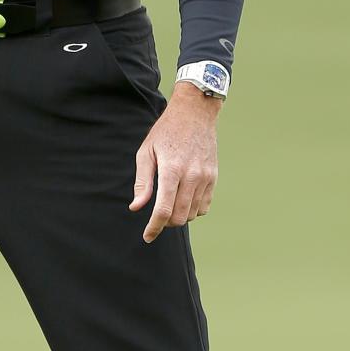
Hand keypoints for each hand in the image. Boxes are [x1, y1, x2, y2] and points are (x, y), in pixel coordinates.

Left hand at [128, 82, 220, 242]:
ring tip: (170, 203)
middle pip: (179, 217)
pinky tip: (184, 198)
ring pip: (192, 214)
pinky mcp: (213, 177)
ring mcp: (205, 177)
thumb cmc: (166, 131)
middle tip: (157, 215)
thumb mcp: (147, 151)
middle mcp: (191, 175)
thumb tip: (136, 207)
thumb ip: (142, 181)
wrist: (194, 113)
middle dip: (166, 222)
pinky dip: (193, 209)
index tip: (147, 236)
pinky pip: (204, 206)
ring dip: (179, 216)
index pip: (164, 209)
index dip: (154, 227)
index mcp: (171, 168)